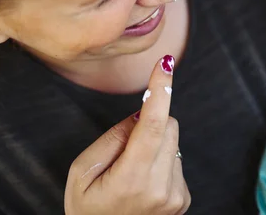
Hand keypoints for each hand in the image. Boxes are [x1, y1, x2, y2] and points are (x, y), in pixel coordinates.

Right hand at [64, 55, 190, 214]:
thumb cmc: (87, 210)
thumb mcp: (81, 172)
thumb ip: (112, 138)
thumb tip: (142, 114)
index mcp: (132, 179)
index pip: (154, 125)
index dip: (160, 90)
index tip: (166, 64)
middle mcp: (161, 188)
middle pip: (169, 127)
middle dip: (150, 123)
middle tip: (123, 149)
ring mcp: (176, 196)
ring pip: (174, 142)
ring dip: (155, 144)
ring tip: (131, 173)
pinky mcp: (183, 199)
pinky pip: (176, 160)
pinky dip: (160, 161)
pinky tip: (143, 183)